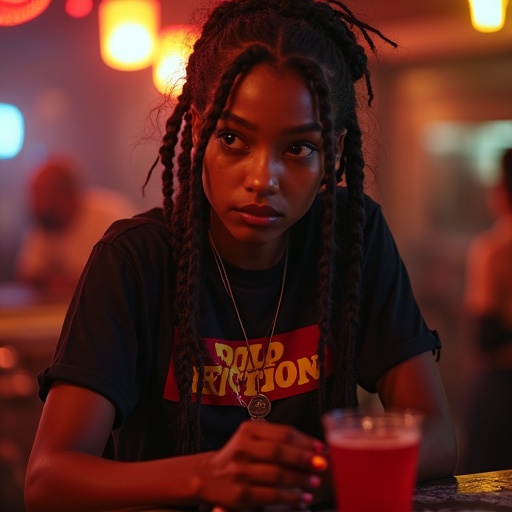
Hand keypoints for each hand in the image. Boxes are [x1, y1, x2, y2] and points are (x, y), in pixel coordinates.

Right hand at [197, 421, 327, 510]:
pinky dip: (290, 498)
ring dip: (300, 480)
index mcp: (247, 430)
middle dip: (304, 459)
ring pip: (276, 475)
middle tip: (322, 465)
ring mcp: (240, 472)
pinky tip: (303, 498)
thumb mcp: (251, 437)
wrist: (209, 476)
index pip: (282, 433)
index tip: (321, 448)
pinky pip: (271, 495)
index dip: (304, 440)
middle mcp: (242, 448)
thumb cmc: (240, 455)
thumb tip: (313, 447)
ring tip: (315, 482)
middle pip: (279, 452)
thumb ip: (276, 437)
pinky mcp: (240, 494)